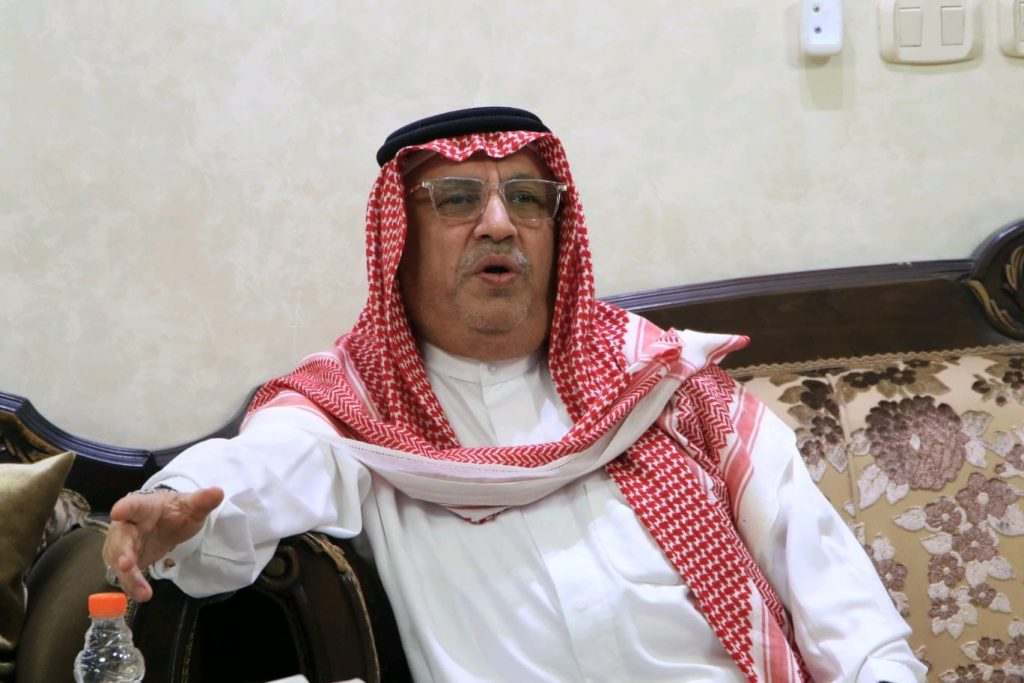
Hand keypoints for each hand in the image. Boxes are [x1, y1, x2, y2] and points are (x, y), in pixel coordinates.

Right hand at [101, 486, 223, 601]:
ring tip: (142, 592)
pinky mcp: (125, 561)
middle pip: (120, 538)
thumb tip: (218, 492)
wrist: (167, 523)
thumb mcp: (190, 507)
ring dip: (129, 576)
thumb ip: (202, 501)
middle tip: (126, 564)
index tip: (117, 512)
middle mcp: (128, 525)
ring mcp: (123, 544)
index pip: (133, 505)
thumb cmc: (175, 512)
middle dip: (121, 552)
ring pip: (119, 561)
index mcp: (144, 507)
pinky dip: (132, 586)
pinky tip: (142, 595)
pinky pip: (125, 574)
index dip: (125, 508)